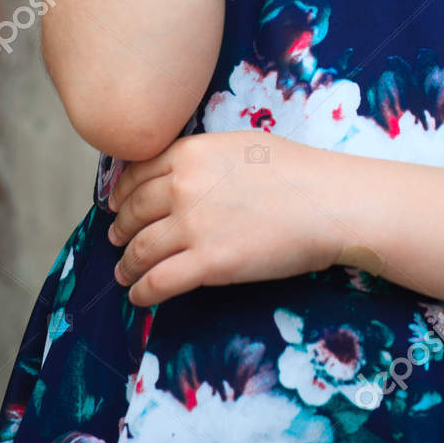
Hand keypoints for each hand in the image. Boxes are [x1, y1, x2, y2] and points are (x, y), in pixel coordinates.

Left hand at [105, 130, 337, 306]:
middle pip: (134, 212)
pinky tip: (139, 297)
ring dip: (127, 265)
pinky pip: (158, 282)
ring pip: (140, 249)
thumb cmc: (296, 171)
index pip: (137, 174)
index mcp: (191, 153)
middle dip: (121, 229)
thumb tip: (183, 172)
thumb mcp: (242, 145)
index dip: (122, 193)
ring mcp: (193, 226)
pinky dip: (142, 292)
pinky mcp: (207, 263)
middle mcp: (183, 186)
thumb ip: (204, 157)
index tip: (117, 206)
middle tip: (117, 239)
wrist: (326, 203)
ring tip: (124, 273)